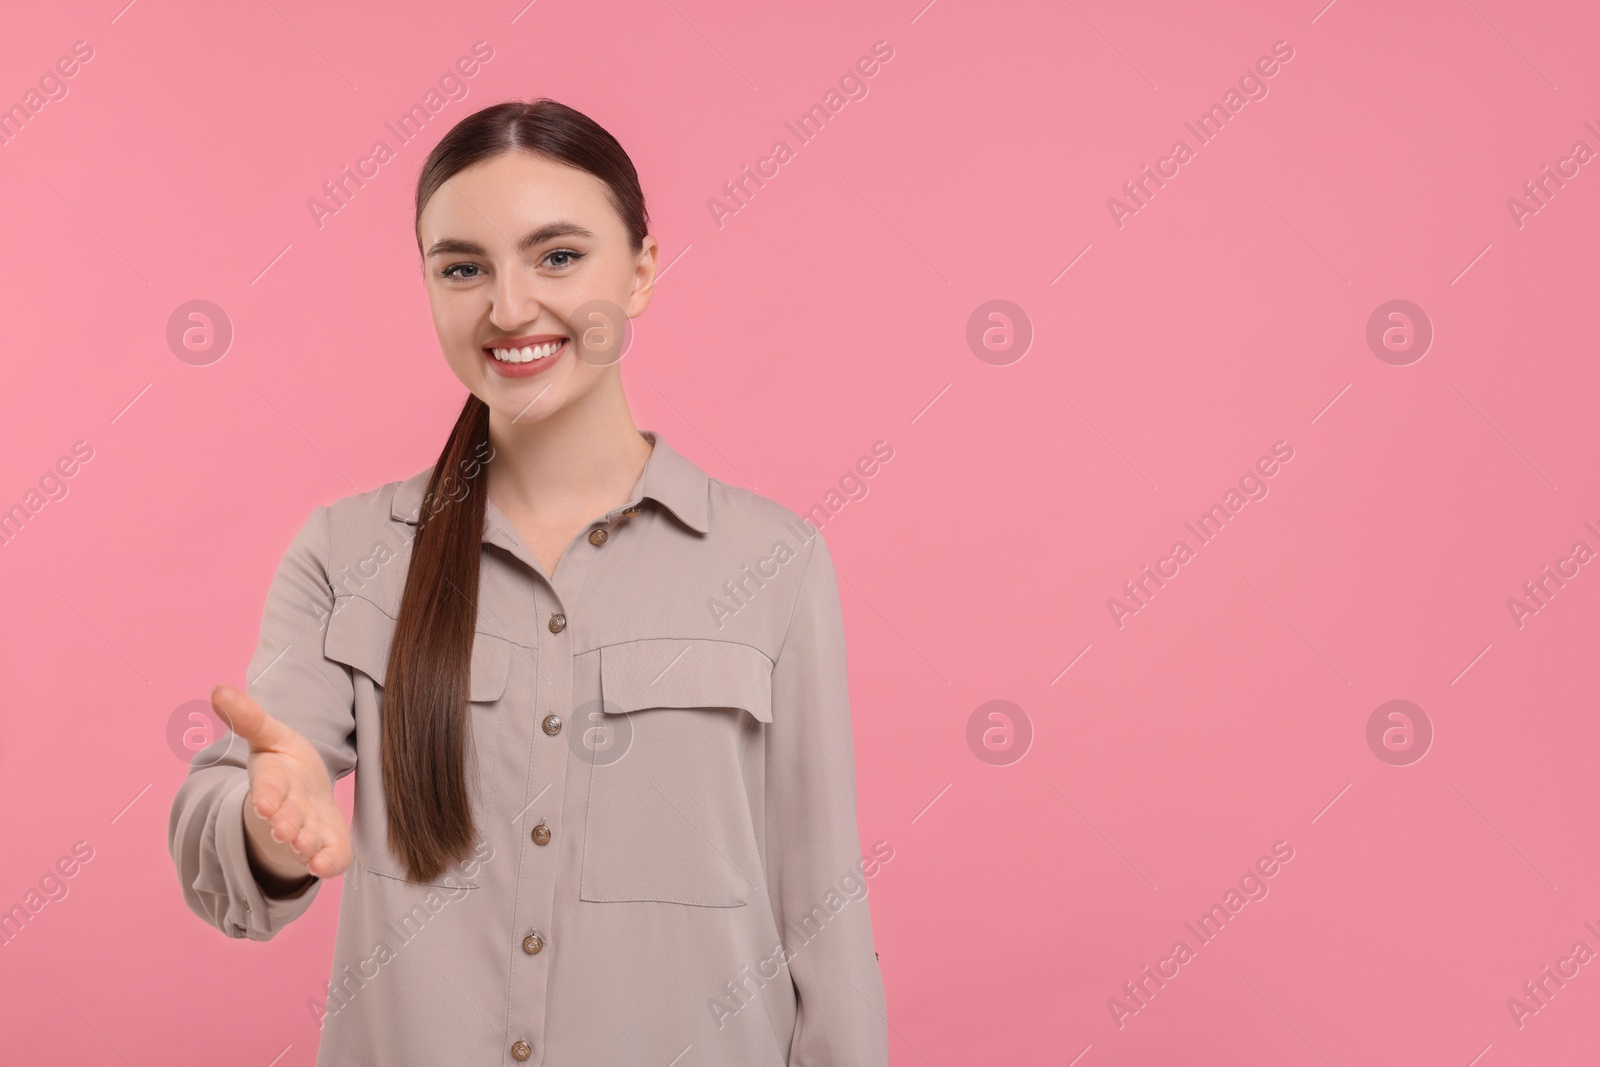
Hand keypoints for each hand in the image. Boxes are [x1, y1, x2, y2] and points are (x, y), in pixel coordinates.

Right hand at [211, 683, 351, 886]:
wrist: (305, 799)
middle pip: (285, 819)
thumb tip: (217, 690)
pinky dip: (328, 862)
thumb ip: (249, 718)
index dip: (267, 796)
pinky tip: (327, 865)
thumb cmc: (285, 767)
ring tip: (306, 846)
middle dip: (285, 824)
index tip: (266, 802)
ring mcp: (307, 831)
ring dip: (305, 845)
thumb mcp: (270, 736)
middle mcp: (287, 811)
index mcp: (272, 783)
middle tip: (287, 830)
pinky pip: (330, 857)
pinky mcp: (329, 845)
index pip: (267, 789)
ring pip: (304, 842)